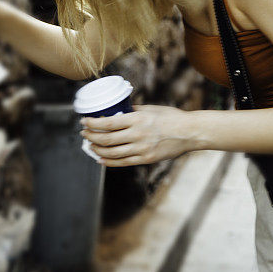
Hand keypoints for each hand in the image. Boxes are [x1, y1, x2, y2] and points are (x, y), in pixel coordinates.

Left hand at [80, 104, 194, 166]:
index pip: (108, 123)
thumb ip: (133, 111)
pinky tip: (101, 158)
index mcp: (137, 119)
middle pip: (106, 139)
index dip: (93, 123)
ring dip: (97, 150)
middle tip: (84, 133)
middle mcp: (137, 135)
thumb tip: (118, 110)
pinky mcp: (145, 159)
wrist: (188, 132)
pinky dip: (109, 161)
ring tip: (90, 146)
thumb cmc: (171, 117)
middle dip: (91, 137)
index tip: (84, 121)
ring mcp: (141, 149)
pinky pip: (122, 162)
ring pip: (112, 153)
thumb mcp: (150, 109)